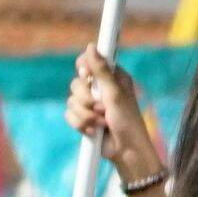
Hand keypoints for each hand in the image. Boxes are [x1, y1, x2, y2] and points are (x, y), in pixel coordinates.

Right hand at [69, 49, 163, 191]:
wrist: (125, 150)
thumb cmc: (128, 121)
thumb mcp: (115, 93)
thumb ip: (101, 70)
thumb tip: (91, 46)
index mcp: (112, 78)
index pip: (90, 61)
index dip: (84, 67)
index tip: (86, 74)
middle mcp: (100, 89)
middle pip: (76, 82)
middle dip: (86, 99)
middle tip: (101, 107)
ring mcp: (91, 105)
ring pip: (71, 101)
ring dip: (86, 115)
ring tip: (101, 122)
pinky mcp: (83, 119)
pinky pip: (69, 116)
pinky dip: (81, 125)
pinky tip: (94, 130)